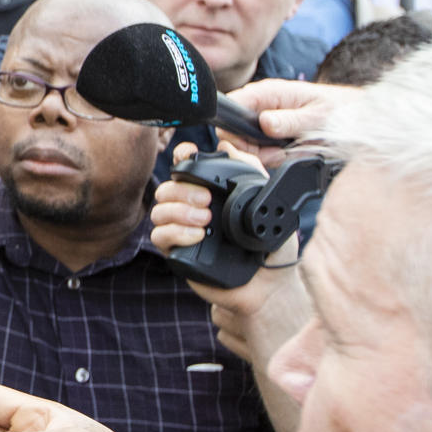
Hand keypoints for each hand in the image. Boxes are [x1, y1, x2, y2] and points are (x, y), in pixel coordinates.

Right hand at [150, 142, 306, 368]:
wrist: (270, 285)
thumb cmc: (273, 247)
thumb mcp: (270, 203)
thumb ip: (252, 171)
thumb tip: (227, 146)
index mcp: (212, 194)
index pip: (187, 169)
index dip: (183, 158)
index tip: (188, 156)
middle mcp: (194, 210)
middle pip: (167, 188)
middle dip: (182, 189)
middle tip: (206, 199)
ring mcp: (183, 232)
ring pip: (159, 210)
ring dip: (178, 210)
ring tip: (205, 220)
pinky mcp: (178, 254)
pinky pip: (160, 236)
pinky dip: (175, 232)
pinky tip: (197, 235)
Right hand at [222, 79, 357, 166]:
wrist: (356, 118)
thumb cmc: (340, 109)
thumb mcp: (317, 116)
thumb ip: (289, 120)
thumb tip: (264, 122)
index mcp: (269, 92)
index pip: (232, 106)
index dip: (234, 129)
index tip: (252, 145)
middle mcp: (262, 105)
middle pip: (233, 131)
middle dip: (250, 148)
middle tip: (276, 153)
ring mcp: (265, 120)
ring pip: (244, 144)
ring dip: (262, 155)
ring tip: (285, 153)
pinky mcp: (270, 134)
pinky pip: (258, 151)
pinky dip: (270, 158)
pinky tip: (286, 154)